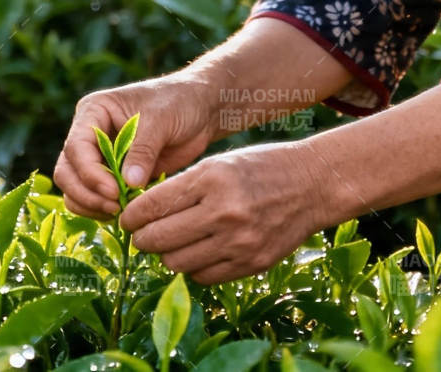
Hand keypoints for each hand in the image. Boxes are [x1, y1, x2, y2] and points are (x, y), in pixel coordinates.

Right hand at [53, 73, 217, 219]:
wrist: (200, 109)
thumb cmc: (179, 102)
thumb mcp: (161, 119)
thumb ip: (143, 150)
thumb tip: (128, 183)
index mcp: (93, 112)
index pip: (76, 147)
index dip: (90, 173)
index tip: (114, 191)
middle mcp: (89, 135)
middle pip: (67, 172)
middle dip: (86, 194)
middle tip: (115, 208)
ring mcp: (99, 157)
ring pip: (75, 189)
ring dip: (91, 206)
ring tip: (120, 213)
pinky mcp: (114, 176)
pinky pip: (95, 199)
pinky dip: (102, 211)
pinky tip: (124, 215)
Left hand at [118, 140, 331, 284]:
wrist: (313, 184)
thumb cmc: (261, 167)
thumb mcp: (219, 163)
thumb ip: (183, 187)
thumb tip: (142, 214)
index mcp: (212, 179)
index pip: (153, 206)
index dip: (132, 216)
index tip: (127, 219)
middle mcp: (224, 212)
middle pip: (159, 240)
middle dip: (142, 240)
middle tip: (141, 236)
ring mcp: (240, 242)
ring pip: (177, 264)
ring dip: (166, 256)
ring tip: (170, 245)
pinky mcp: (252, 263)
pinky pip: (204, 277)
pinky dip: (194, 268)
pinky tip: (198, 253)